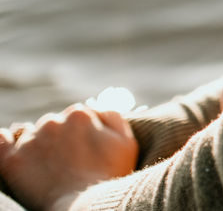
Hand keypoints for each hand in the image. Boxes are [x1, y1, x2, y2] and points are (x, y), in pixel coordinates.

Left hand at [0, 104, 137, 209]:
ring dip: (38, 146)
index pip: (76, 116)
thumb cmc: (110, 176)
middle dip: (59, 140)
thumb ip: (113, 116)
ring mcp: (30, 141)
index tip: (84, 152)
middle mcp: (53, 122)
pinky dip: (3, 142)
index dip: (81, 135)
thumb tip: (96, 106)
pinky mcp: (11, 160)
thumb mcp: (126, 142)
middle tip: (69, 163)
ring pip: (30, 135)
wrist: (86, 206)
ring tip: (50, 169)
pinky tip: (9, 145)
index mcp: (80, 114)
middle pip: (52, 125)